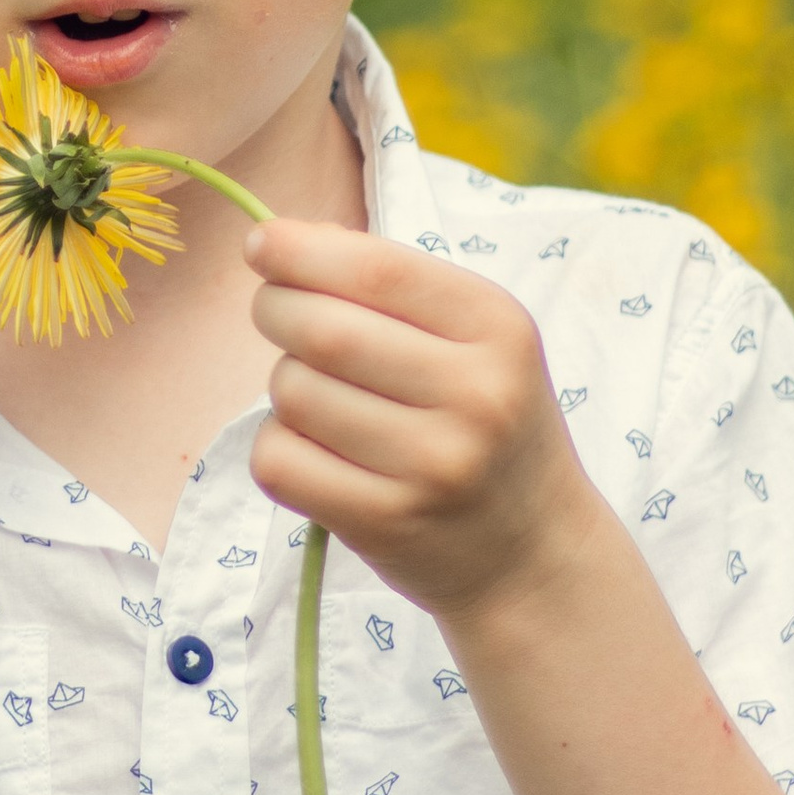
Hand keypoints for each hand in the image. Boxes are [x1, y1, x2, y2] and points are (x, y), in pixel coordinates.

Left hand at [244, 215, 598, 625]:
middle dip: (275, 309)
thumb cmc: (487, 424)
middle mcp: (475, 395)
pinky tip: (314, 449)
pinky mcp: (386, 522)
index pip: (378, 269)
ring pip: (292, 394)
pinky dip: (276, 446)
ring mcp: (432, 466)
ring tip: (321, 398)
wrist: (532, 552)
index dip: (301, 250)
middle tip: (277, 314)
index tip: (261, 244)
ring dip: (283, 386)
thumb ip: (392, 285)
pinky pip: (279, 462)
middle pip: (322, 330)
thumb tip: (281, 242)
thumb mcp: (477, 341)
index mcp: (498, 328)